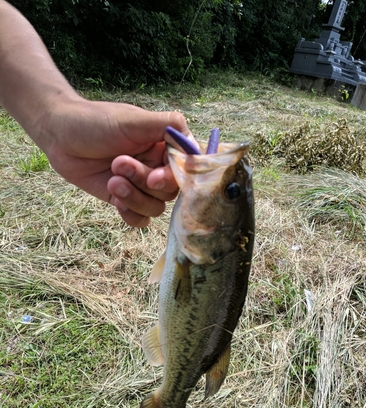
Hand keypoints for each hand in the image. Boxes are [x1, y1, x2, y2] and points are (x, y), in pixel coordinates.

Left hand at [37, 98, 192, 226]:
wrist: (60, 134)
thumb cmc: (95, 121)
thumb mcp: (134, 119)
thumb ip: (168, 126)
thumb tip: (195, 144)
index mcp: (163, 146)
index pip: (185, 170)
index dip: (173, 178)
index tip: (155, 177)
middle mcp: (155, 166)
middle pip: (169, 191)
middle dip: (145, 182)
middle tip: (119, 164)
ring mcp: (139, 185)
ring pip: (155, 207)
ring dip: (134, 197)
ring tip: (112, 179)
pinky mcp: (123, 199)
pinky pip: (140, 219)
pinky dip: (131, 215)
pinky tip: (116, 200)